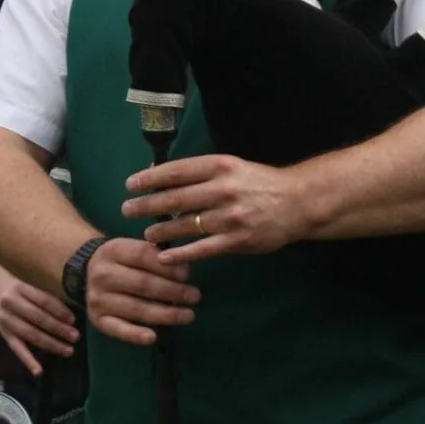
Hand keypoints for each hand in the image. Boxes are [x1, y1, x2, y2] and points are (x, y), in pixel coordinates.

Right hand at [0, 278, 79, 373]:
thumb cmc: (17, 291)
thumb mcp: (29, 288)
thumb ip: (45, 300)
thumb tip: (69, 317)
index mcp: (21, 289)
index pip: (44, 300)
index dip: (60, 310)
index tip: (73, 320)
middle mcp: (12, 304)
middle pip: (38, 318)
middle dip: (58, 329)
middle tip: (75, 337)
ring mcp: (7, 321)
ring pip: (31, 334)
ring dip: (51, 344)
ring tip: (68, 350)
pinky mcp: (5, 335)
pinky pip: (17, 349)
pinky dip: (28, 361)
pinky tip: (38, 371)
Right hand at [84, 236, 197, 346]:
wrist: (87, 272)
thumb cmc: (122, 260)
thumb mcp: (133, 248)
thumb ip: (156, 255)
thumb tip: (184, 270)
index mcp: (113, 251)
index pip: (142, 256)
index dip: (166, 266)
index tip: (187, 274)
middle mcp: (102, 275)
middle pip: (142, 284)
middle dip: (172, 291)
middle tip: (195, 296)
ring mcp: (97, 299)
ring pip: (135, 308)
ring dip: (165, 314)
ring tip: (188, 315)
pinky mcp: (97, 319)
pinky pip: (118, 329)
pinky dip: (135, 335)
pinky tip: (153, 337)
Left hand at [125, 153, 315, 260]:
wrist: (298, 202)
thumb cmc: (260, 183)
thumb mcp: (233, 168)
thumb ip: (202, 174)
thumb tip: (163, 178)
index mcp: (220, 166)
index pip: (177, 171)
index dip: (150, 178)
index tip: (131, 184)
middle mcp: (223, 189)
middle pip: (176, 198)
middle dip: (147, 205)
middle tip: (127, 210)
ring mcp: (230, 216)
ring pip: (186, 225)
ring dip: (161, 231)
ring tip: (146, 235)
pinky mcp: (237, 240)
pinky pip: (202, 249)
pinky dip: (181, 254)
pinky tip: (165, 257)